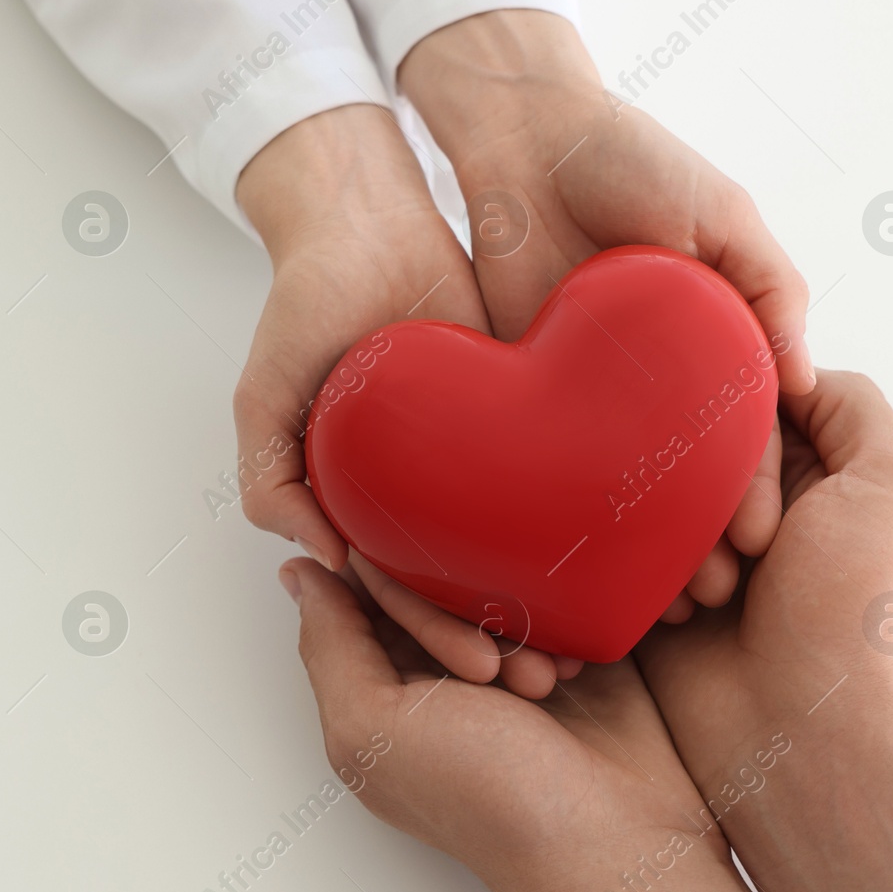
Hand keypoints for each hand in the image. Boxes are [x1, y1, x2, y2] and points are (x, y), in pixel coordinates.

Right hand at [237, 104, 579, 693]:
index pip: (404, 592)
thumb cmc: (304, 302)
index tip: (489, 668)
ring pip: (520, 539)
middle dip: (510, 636)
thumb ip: (271, 477)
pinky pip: (556, 468)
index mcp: (363, 503)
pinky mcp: (524, 407)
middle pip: (470, 581)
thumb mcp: (262, 393)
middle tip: (558, 677)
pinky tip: (630, 549)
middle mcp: (421, 488)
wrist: (365, 214)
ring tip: (606, 636)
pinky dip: (585, 511)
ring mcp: (473, 450)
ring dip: (555, 594)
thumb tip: (322, 559)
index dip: (441, 636)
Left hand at [282, 558, 795, 891]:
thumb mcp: (376, 727)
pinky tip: (570, 672)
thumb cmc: (488, 798)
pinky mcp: (562, 660)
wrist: (610, 841)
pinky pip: (551, 606)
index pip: (361, 597)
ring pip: (491, 592)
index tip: (422, 611)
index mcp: (379, 694)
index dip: (388, 589)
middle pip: (426, 589)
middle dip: (457, 617)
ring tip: (536, 684)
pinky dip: (560, 631)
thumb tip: (298, 572)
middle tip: (485, 669)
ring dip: (516, 628)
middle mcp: (433, 680)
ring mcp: (501, 671)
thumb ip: (328, 645)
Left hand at [399, 9, 810, 624]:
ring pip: (610, 488)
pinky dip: (552, 508)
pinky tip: (560, 560)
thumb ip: (771, 288)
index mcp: (707, 351)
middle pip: (677, 481)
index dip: (751, 492)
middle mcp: (650, 385)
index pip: (739, 440)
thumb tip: (804, 382)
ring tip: (638, 601)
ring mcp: (583, 392)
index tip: (760, 545)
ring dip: (628, 545)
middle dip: (693, 540)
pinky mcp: (517, 389)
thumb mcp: (724, 212)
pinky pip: (539, 460)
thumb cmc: (633, 158)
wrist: (524, 134)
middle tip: (701, 598)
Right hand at [635, 371, 892, 891]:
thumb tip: (788, 367)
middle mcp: (763, 502)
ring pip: (653, 490)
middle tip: (745, 556)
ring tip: (710, 596)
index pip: (753, 398)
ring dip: (674, 538)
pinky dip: (641, 572)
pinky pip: (620, 546)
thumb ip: (854, 404)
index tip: (758, 503)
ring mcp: (705, 547)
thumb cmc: (849, 612)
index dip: (746, 435)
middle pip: (699, 441)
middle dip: (710, 494)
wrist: (796, 732)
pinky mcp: (655, 588)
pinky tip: (669, 610)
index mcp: (823, 469)